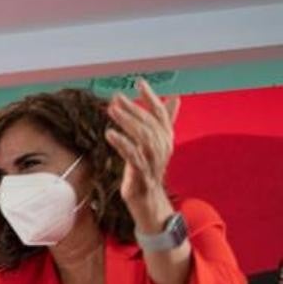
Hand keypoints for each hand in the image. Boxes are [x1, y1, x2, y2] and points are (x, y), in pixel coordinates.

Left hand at [105, 79, 180, 232]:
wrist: (149, 201)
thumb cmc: (148, 170)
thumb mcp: (155, 144)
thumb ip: (163, 121)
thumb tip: (174, 98)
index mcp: (166, 139)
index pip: (161, 114)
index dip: (151, 97)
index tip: (140, 82)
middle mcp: (163, 148)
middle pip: (150, 124)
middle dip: (133, 108)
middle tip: (116, 97)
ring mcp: (154, 161)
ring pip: (143, 137)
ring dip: (127, 121)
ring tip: (111, 110)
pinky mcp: (142, 175)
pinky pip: (133, 156)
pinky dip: (122, 143)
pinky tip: (110, 133)